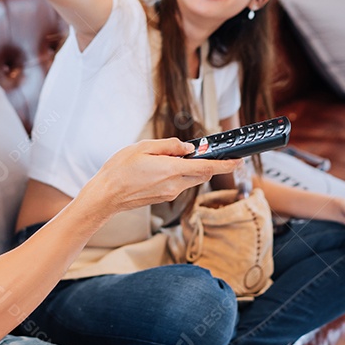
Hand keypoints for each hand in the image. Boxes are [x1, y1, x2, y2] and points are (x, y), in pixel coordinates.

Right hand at [80, 138, 239, 217]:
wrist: (106, 195)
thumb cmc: (120, 170)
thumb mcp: (143, 147)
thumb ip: (170, 146)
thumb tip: (189, 148)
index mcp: (172, 170)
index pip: (207, 168)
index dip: (225, 165)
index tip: (237, 161)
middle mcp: (174, 185)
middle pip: (202, 174)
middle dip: (207, 164)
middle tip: (199, 151)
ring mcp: (169, 194)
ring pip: (190, 179)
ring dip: (190, 169)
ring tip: (169, 157)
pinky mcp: (163, 198)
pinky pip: (179, 184)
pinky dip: (178, 175)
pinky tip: (161, 168)